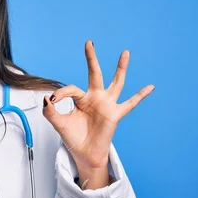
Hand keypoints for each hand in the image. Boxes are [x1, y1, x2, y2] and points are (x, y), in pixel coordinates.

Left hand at [42, 41, 153, 187]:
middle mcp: (95, 98)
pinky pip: (130, 104)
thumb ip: (50, 111)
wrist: (84, 154)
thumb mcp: (58, 123)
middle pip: (95, 74)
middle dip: (91, 58)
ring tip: (125, 52)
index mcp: (81, 99)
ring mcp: (106, 105)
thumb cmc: (73, 137)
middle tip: (89, 42)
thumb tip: (46, 98)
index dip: (60, 93)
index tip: (52, 101)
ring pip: (116, 83)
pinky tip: (150, 86)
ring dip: (120, 68)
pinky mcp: (115, 114)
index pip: (71, 89)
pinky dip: (140, 95)